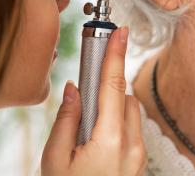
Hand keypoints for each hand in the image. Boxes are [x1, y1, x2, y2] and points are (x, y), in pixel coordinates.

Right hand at [42, 27, 146, 175]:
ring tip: (85, 124)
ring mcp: (138, 155)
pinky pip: (130, 128)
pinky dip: (115, 121)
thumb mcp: (56, 159)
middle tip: (83, 92)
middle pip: (122, 95)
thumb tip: (73, 89)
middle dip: (105, 87)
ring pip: (128, 111)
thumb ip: (66, 119)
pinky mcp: (138, 162)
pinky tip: (95, 136)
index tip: (118, 32)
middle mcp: (131, 144)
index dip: (115, 54)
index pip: (112, 84)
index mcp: (109, 139)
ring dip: (110, 105)